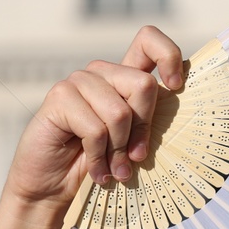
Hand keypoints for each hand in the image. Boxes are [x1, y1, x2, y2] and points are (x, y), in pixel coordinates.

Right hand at [2, 25, 185, 211]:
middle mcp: (101, 74)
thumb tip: (174, 105)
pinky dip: (98, 158)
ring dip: (118, 151)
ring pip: (120, 112)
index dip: (168, 56)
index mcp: (123, 78)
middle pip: (143, 85)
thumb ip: (148, 123)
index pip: (149, 41)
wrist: (52, 187)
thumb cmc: (97, 165)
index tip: (175, 87)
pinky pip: (96, 129)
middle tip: (131, 159)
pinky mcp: (59, 97)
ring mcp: (78, 82)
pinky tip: (96, 172)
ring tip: (112, 170)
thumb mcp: (131, 143)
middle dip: (142, 129)